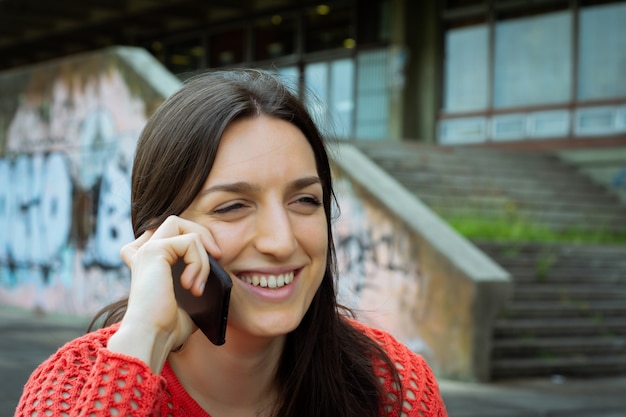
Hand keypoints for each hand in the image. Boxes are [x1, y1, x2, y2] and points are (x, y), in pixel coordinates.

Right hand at [107, 215, 220, 372]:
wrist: (153, 336)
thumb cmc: (170, 325)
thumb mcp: (191, 296)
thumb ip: (199, 278)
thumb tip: (223, 270)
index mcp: (150, 261)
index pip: (173, 232)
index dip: (196, 240)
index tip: (213, 259)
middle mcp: (144, 251)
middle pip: (178, 222)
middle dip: (203, 236)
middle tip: (217, 257)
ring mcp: (147, 249)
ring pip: (185, 228)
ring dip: (202, 255)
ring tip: (198, 285)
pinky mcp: (153, 251)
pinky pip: (190, 241)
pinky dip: (199, 263)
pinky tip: (191, 286)